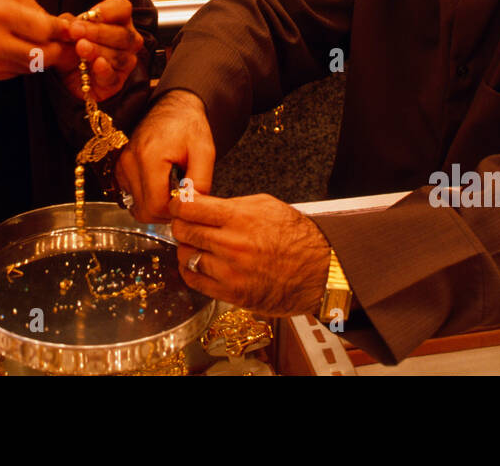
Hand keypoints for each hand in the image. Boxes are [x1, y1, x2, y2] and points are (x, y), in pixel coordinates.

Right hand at [0, 0, 69, 81]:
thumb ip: (40, 11)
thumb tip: (65, 29)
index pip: (43, 29)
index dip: (61, 31)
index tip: (69, 29)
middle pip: (42, 55)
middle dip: (58, 49)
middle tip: (64, 42)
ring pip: (34, 66)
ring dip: (44, 57)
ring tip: (43, 43)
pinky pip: (20, 71)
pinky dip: (28, 62)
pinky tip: (22, 50)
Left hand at [56, 0, 142, 102]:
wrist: (65, 76)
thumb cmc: (70, 46)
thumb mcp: (66, 31)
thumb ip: (68, 24)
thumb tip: (68, 25)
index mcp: (118, 21)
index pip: (123, 8)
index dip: (110, 9)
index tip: (91, 13)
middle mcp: (127, 40)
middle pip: (123, 34)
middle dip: (98, 32)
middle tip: (77, 31)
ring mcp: (125, 62)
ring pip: (118, 56)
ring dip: (98, 50)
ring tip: (81, 47)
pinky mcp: (116, 82)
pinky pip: (113, 76)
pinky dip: (105, 70)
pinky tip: (97, 64)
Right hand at [115, 90, 214, 222]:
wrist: (173, 106)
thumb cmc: (189, 126)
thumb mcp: (204, 150)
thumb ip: (201, 181)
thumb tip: (191, 208)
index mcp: (149, 156)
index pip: (155, 206)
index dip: (174, 212)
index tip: (187, 202)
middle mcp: (129, 161)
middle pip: (143, 211)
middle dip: (165, 212)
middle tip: (182, 197)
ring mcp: (121, 165)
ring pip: (136, 206)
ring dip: (156, 205)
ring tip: (173, 188)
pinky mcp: (119, 168)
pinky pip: (131, 197)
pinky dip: (147, 198)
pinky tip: (161, 185)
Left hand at [169, 193, 329, 316]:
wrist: (320, 270)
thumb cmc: (297, 237)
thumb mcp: (266, 205)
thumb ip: (232, 204)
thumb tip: (203, 204)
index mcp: (240, 218)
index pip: (190, 208)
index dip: (178, 205)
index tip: (178, 206)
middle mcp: (232, 245)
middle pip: (183, 232)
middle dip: (180, 226)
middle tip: (185, 224)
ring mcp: (231, 272)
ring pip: (186, 257)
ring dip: (187, 249)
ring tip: (196, 245)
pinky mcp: (232, 295)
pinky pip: (195, 282)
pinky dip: (191, 271)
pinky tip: (199, 264)